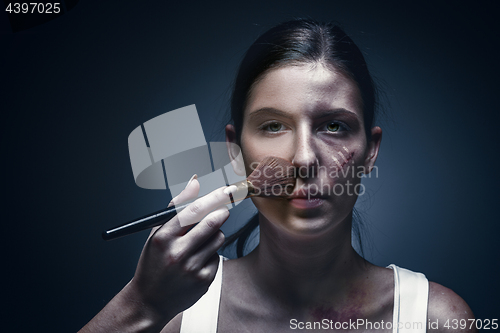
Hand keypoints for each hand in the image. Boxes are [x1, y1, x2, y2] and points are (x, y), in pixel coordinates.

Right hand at [124, 175, 230, 323]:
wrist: (149, 301)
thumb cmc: (154, 263)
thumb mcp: (157, 234)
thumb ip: (176, 206)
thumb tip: (195, 181)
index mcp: (163, 237)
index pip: (194, 210)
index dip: (214, 197)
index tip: (226, 190)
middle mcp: (177, 252)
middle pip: (212, 222)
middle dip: (222, 211)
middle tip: (224, 209)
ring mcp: (192, 268)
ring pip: (219, 238)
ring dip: (215, 234)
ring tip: (199, 242)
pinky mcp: (204, 280)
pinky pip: (218, 256)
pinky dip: (211, 254)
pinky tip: (197, 262)